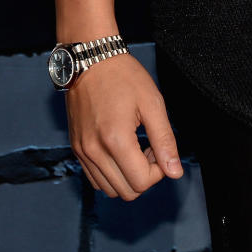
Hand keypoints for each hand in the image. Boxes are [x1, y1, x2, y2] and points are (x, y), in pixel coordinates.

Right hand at [66, 53, 183, 198]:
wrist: (90, 59)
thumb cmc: (123, 76)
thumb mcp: (152, 103)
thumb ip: (165, 141)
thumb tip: (175, 172)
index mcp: (115, 140)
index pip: (142, 182)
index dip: (158, 171)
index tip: (158, 148)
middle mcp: (94, 151)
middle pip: (127, 192)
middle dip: (144, 176)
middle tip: (148, 148)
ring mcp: (82, 151)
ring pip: (110, 190)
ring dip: (127, 177)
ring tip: (134, 148)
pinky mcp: (76, 148)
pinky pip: (95, 179)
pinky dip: (111, 174)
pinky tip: (120, 150)